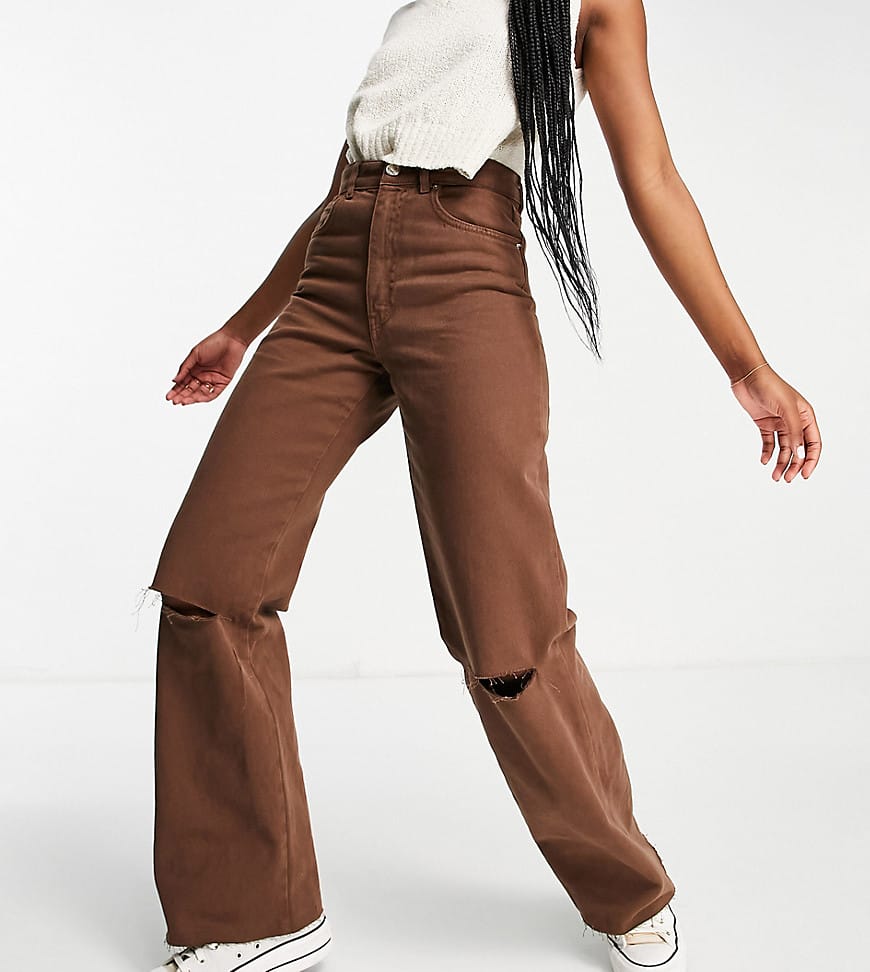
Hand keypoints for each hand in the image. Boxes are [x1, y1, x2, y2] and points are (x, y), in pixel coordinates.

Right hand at [166, 329, 247, 404]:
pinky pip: (213, 393)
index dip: (176, 390)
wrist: (232, 340)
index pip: (183, 382)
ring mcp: (212, 380)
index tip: (168, 396)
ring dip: (191, 398)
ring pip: (200, 393)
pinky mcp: (223, 382)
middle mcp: (203, 375)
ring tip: (183, 401)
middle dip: (182, 396)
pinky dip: (205, 397)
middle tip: (174, 401)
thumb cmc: (213, 342)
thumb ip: (185, 367)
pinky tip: (196, 399)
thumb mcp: (195, 354)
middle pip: (190, 389)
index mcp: (195, 368)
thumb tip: (174, 380)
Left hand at [730, 363, 820, 481]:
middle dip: (794, 465)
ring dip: (780, 462)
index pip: (814, 443)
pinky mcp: (764, 423)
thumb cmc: (770, 387)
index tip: (805, 475)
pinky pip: (769, 442)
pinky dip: (767, 453)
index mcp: (806, 416)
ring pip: (784, 448)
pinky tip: (764, 461)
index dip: (811, 460)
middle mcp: (795, 421)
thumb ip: (794, 432)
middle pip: (799, 449)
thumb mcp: (786, 409)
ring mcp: (779, 423)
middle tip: (786, 479)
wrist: (747, 376)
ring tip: (775, 476)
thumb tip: (800, 454)